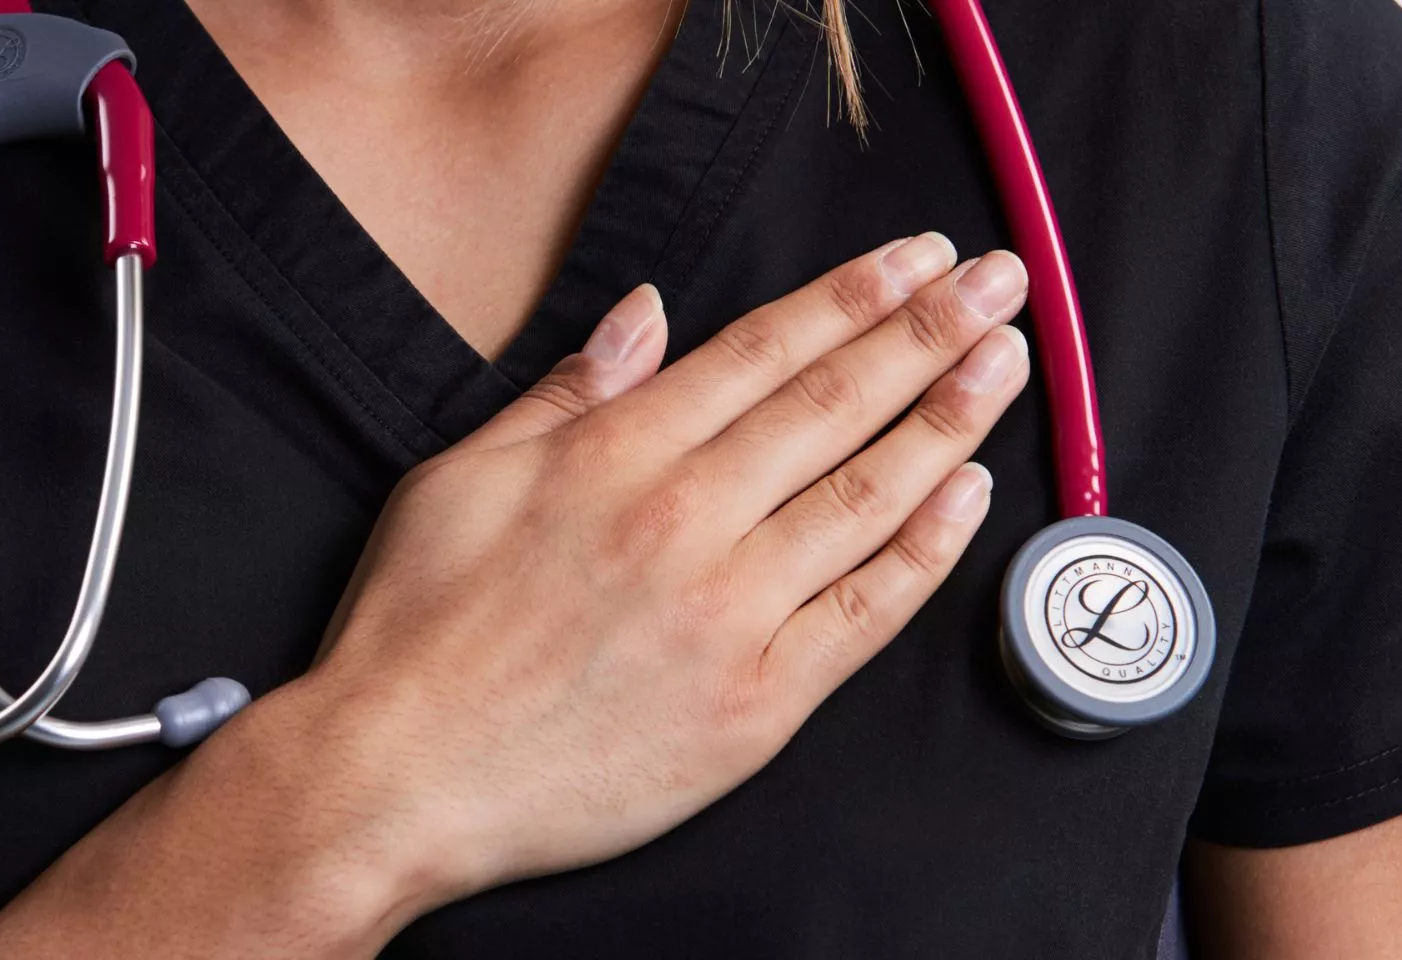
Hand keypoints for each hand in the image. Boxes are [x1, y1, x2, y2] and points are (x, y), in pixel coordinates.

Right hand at [229, 236, 1029, 937]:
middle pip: (832, 406)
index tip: (915, 259)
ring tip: (1003, 364)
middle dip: (927, 334)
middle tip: (997, 285)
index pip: (762, 353)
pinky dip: (924, 552)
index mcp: (613, 456)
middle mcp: (683, 522)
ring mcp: (728, 616)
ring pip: (864, 498)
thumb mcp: (462, 476)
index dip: (851, 298)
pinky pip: (863, 615)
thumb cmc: (416, 629)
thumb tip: (647, 312)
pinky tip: (967, 496)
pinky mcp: (755, 707)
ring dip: (946, 421)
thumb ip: (567, 390)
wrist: (397, 780)